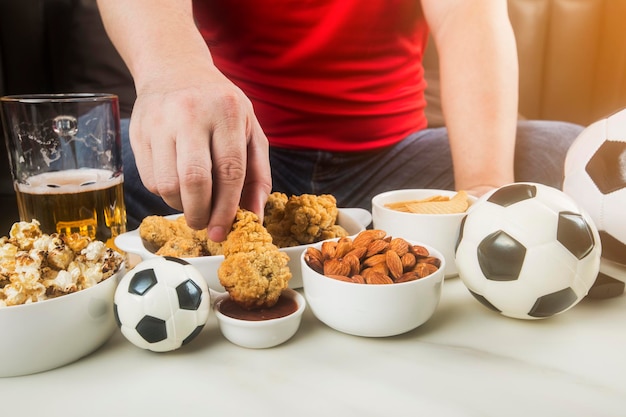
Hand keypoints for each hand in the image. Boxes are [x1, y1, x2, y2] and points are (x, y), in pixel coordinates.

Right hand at [129, 66, 271, 241]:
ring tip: (193, 204)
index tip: (224, 231)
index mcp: (227, 112)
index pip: (230, 171)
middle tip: (205, 225)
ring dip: (181, 206)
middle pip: (195, 180)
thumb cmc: (221, 107)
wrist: (175, 69)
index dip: (226, 208)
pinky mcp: (138, 131)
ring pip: (167, 184)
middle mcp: (192, 113)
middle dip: (201, 213)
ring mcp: (160, 121)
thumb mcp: (251, 131)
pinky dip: (165, 194)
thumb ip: (258, 175)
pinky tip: (177, 185)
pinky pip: (149, 180)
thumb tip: (255, 217)